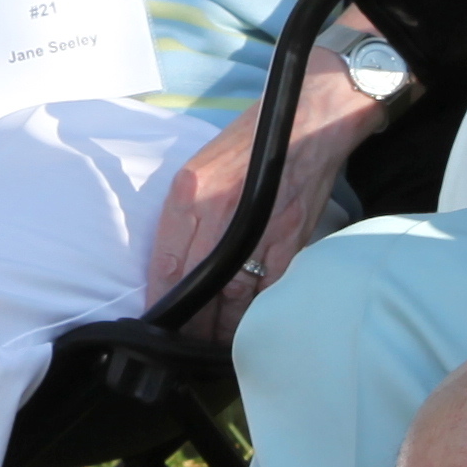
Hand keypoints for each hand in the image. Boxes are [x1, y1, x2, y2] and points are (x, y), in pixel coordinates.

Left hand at [145, 71, 382, 326]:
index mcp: (192, 191)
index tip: (154, 323)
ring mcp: (261, 229)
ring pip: (234, 297)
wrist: (312, 119)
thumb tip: (170, 266)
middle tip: (180, 346)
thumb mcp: (200, 166)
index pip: (166, 264)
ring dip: (220, 329)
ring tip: (208, 347)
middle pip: (199, 288)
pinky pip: (269, 289)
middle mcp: (222, 212)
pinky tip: (247, 329)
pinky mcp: (293, 239)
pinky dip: (256, 314)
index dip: (160, 301)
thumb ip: (183, 214)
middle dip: (189, 325)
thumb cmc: (252, 139)